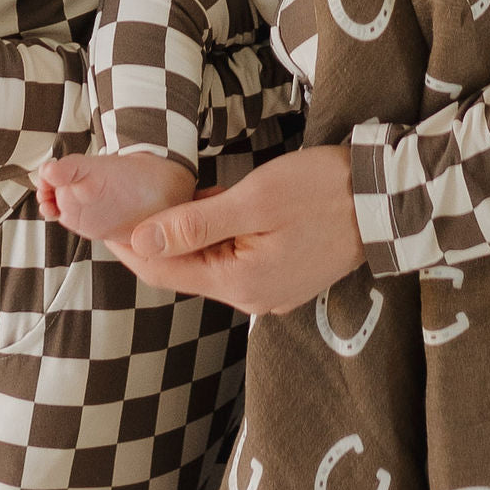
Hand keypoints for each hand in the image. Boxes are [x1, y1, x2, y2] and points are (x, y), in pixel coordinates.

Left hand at [110, 146, 365, 314]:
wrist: (386, 201)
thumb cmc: (321, 192)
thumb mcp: (254, 199)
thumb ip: (195, 223)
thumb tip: (143, 239)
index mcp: (239, 283)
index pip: (163, 270)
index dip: (129, 246)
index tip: (102, 221)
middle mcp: (251, 298)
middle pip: (185, 271)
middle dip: (154, 241)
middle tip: (126, 207)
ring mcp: (270, 291)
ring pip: (210, 265)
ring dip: (185, 238)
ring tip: (161, 204)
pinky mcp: (285, 277)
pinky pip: (235, 261)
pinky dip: (215, 239)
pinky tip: (208, 210)